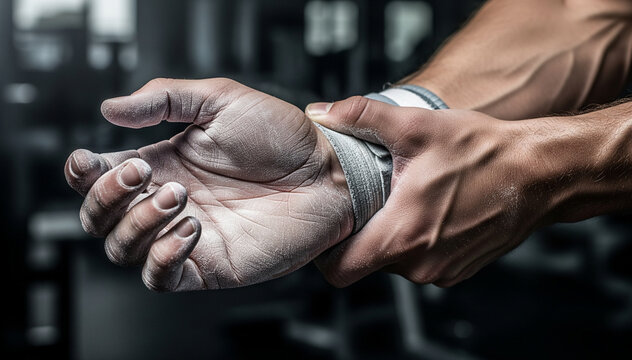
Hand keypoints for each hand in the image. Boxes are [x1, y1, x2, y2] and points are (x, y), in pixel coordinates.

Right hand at [64, 78, 351, 290]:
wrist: (327, 172)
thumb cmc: (282, 136)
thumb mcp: (220, 101)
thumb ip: (164, 99)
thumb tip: (110, 108)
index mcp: (163, 163)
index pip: (99, 177)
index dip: (84, 174)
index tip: (92, 160)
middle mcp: (168, 201)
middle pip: (99, 218)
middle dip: (107, 198)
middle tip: (144, 174)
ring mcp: (185, 235)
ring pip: (124, 248)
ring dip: (138, 222)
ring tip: (181, 195)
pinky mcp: (209, 264)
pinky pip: (161, 277)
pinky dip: (162, 256)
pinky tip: (191, 228)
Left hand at [308, 97, 543, 286]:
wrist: (539, 174)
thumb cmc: (482, 152)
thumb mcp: (417, 126)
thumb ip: (362, 117)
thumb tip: (321, 112)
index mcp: (402, 235)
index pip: (339, 268)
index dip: (326, 250)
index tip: (333, 223)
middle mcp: (419, 264)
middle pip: (365, 261)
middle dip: (362, 233)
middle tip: (372, 198)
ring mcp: (441, 271)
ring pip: (393, 263)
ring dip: (392, 236)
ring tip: (405, 200)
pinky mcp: (457, 270)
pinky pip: (419, 263)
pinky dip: (417, 242)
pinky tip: (430, 210)